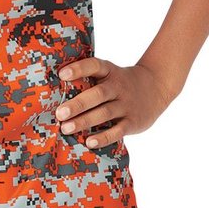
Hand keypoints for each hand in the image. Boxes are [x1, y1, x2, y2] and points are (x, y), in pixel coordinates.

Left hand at [54, 58, 172, 147]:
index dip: (78, 69)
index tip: (62, 74)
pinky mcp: (133, 122)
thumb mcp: (109, 73)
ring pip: (105, 113)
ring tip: (66, 128)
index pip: (94, 66)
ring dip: (85, 121)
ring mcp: (127, 104)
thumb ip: (88, 78)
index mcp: (109, 71)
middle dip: (78, 104)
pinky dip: (104, 137)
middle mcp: (118, 86)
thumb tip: (52, 88)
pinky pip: (118, 130)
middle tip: (59, 113)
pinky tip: (89, 142)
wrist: (156, 87)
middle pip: (98, 94)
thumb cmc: (119, 82)